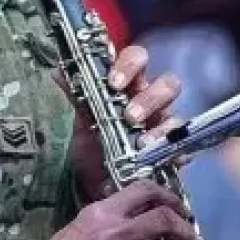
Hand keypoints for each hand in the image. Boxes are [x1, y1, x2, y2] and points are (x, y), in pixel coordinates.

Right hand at [20, 179, 239, 239]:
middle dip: (189, 227)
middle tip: (198, 235)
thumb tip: (141, 217)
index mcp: (100, 214)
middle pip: (163, 220)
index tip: (180, 206)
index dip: (169, 197)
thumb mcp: (79, 228)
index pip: (143, 192)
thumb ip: (109, 220)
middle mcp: (111, 234)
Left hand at [64, 45, 181, 199]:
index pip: (137, 59)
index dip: (130, 64)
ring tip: (141, 143)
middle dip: (150, 98)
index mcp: (129, 84)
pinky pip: (181, 149)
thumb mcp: (82, 119)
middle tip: (130, 116)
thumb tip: (58, 70)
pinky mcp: (172, 151)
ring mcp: (165, 125)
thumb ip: (76, 94)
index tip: (114, 82)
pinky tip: (163, 160)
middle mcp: (151, 100)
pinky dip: (173, 153)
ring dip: (161, 128)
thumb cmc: (94, 141)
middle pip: (168, 84)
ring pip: (177, 116)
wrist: (96, 180)